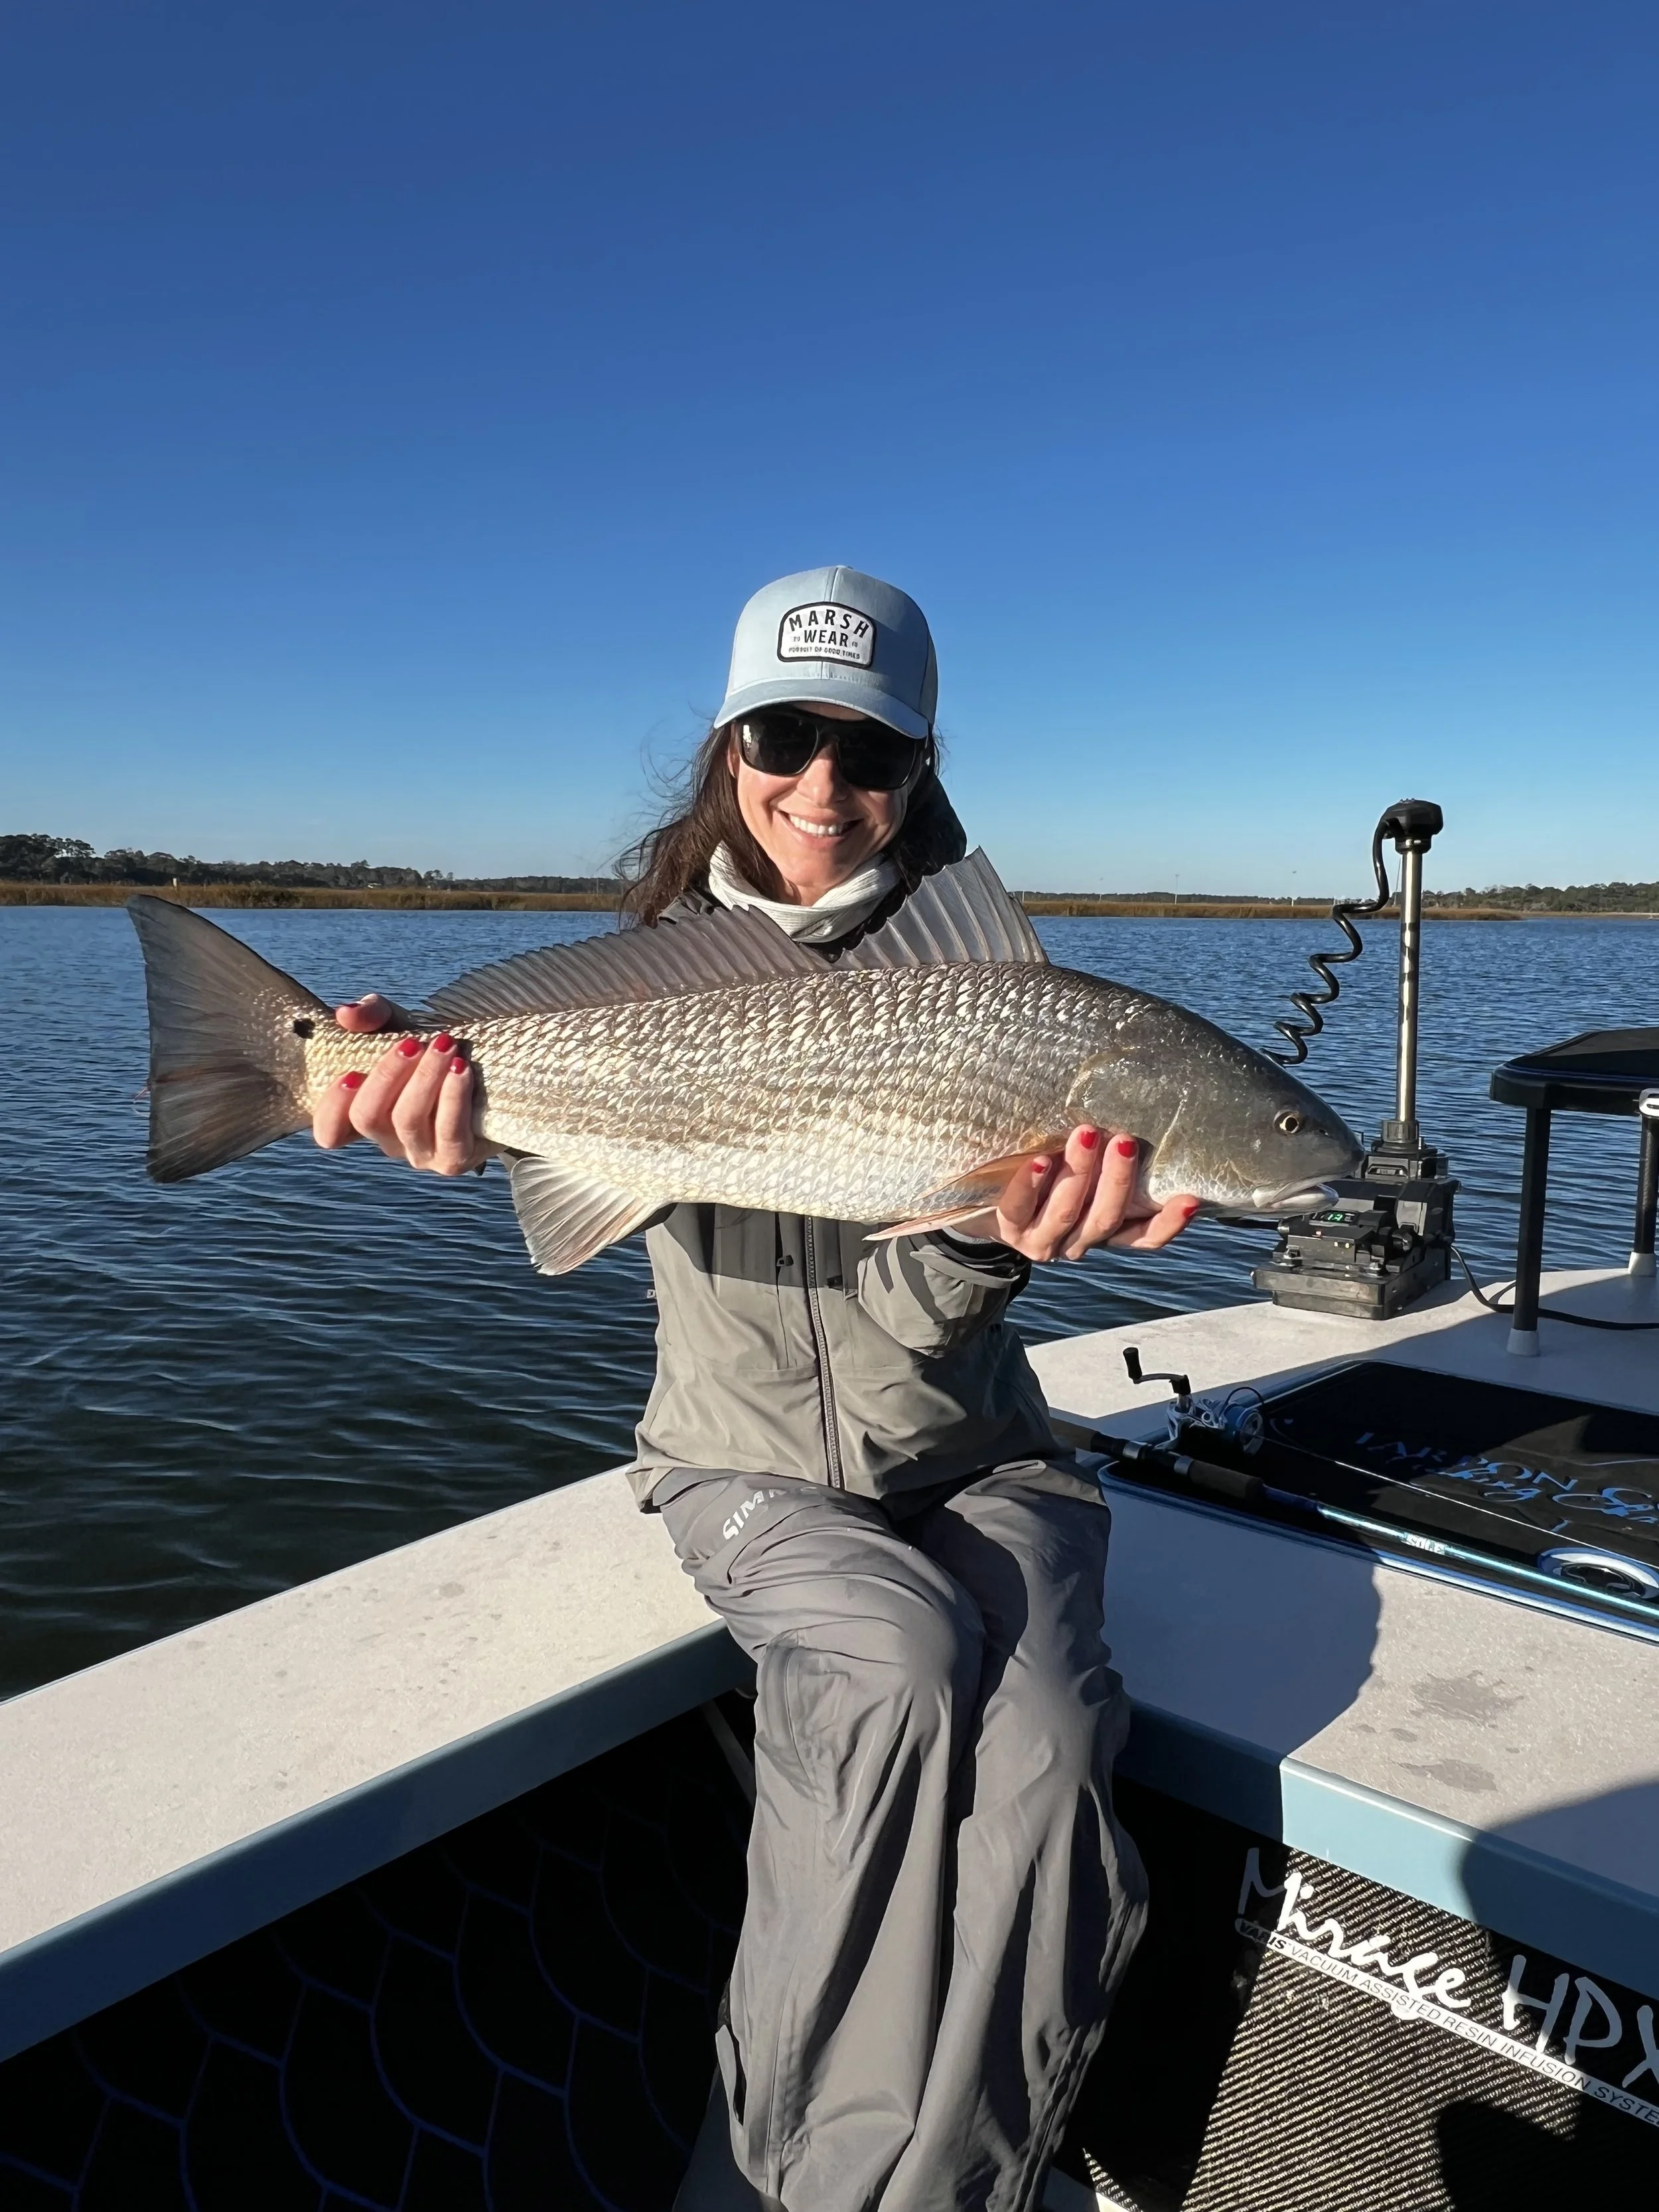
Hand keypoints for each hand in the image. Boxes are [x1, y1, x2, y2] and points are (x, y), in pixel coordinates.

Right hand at [311, 994, 485, 1175]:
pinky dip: (453, 1097)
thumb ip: (371, 1016)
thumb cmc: (433, 1050)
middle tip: (412, 1043)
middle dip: (387, 1075)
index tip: (350, 1074)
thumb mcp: (400, 1025)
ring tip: (445, 1046)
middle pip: (367, 1117)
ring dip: (425, 1078)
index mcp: (365, 1116)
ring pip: (408, 1121)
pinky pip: (449, 1132)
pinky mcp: (454, 1159)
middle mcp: (388, 1140)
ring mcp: (419, 1154)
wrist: (493, 1073)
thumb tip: (347, 1015)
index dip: (332, 1108)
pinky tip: (462, 1069)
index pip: (329, 1132)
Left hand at [989, 1129, 1198, 1260]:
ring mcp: (1042, 1239)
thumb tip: (1144, 1112)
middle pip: (1105, 1219)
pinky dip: (1032, 1184)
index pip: (1143, 1237)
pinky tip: (1040, 1160)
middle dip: (1118, 1180)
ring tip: (1087, 1134)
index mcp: (1102, 1230)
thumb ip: (1110, 1159)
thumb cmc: (1046, 1176)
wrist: (985, 1202)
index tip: (1191, 1200)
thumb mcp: (1083, 1171)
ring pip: (1067, 1212)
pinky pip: (1020, 1207)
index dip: (1168, 1224)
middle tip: (1125, 1141)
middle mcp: (1077, 1241)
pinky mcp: (1008, 1228)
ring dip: (1080, 1172)